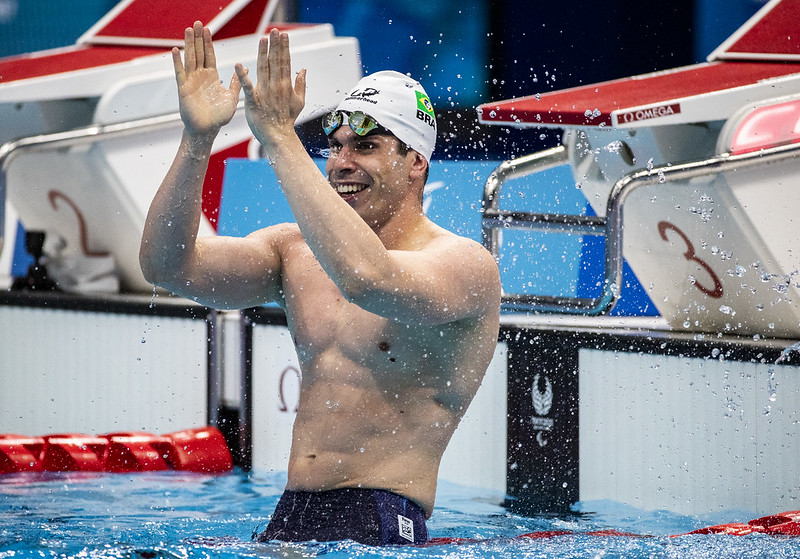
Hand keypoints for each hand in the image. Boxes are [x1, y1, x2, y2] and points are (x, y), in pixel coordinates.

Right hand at [172, 21, 240, 138]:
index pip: (210, 55)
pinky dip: (178, 61)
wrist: (207, 130)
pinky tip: (176, 50)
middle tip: (197, 23)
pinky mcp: (183, 88)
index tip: (207, 29)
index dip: (208, 43)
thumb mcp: (232, 97)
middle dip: (198, 38)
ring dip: (189, 44)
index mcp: (212, 77)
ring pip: (190, 58)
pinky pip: (180, 72)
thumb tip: (244, 67)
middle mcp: (200, 76)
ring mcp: (191, 81)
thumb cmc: (219, 117)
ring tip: (188, 30)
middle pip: (199, 53)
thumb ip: (236, 82)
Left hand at [235, 28, 306, 148]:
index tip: (282, 35)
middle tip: (274, 31)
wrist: (279, 136)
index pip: (285, 62)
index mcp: (285, 85)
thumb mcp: (299, 101)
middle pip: (275, 62)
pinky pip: (247, 87)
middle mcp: (276, 86)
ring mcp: (264, 93)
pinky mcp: (253, 101)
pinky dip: (243, 76)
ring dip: (262, 53)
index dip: (283, 47)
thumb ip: (301, 84)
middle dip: (275, 45)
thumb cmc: (287, 120)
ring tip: (263, 39)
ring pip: (263, 69)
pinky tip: (239, 65)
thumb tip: (304, 69)